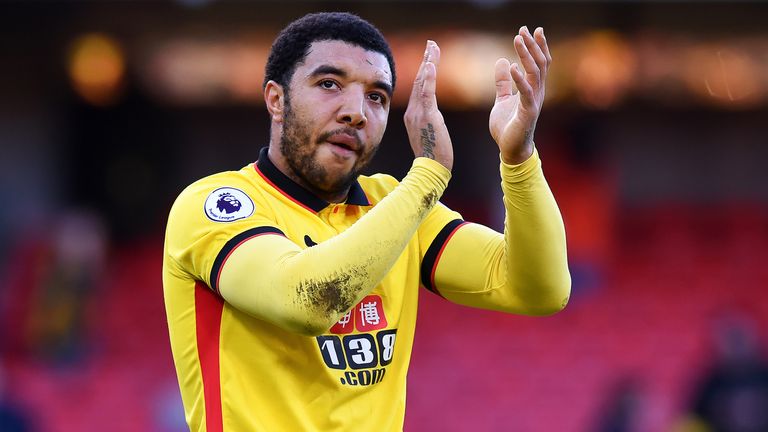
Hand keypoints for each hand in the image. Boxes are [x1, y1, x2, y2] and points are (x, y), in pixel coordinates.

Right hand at [404, 40, 453, 170]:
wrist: (431, 169)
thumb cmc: (433, 155)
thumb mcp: (429, 133)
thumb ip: (428, 120)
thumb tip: (431, 115)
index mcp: (413, 115)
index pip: (420, 87)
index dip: (424, 70)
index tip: (429, 56)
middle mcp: (413, 111)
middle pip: (420, 80)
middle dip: (426, 60)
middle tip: (431, 44)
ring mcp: (418, 113)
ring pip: (423, 83)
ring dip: (428, 63)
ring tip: (433, 47)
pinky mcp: (427, 117)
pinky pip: (427, 94)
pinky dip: (428, 78)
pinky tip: (430, 64)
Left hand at [489, 26, 551, 163]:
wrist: (510, 150)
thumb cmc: (508, 127)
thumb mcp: (502, 100)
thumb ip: (503, 83)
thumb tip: (503, 62)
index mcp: (532, 89)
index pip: (538, 63)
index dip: (537, 46)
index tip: (531, 29)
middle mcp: (537, 93)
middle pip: (539, 64)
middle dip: (533, 45)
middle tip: (524, 29)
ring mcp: (534, 102)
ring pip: (535, 74)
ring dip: (526, 56)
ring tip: (518, 40)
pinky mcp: (528, 113)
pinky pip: (526, 93)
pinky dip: (519, 79)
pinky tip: (513, 66)